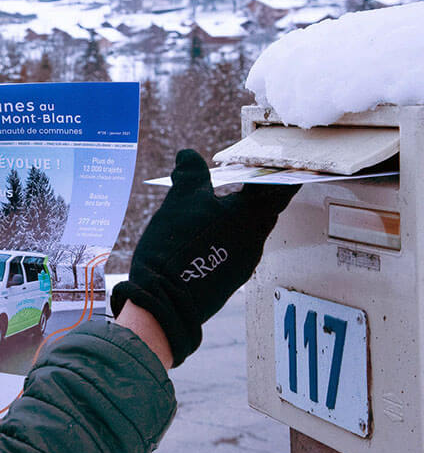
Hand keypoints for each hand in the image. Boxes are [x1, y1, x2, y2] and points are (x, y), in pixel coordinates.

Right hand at [111, 149, 298, 366]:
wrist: (166, 298)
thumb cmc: (177, 245)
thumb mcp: (179, 200)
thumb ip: (190, 175)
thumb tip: (188, 155)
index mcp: (249, 214)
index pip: (277, 187)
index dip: (281, 172)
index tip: (287, 163)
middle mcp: (254, 238)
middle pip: (265, 210)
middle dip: (258, 195)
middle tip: (247, 180)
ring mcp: (244, 261)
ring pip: (249, 231)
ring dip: (240, 217)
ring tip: (219, 207)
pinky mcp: (230, 278)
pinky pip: (236, 249)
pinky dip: (228, 236)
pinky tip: (207, 236)